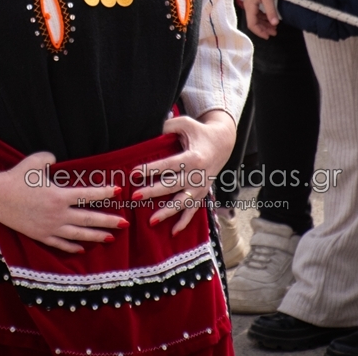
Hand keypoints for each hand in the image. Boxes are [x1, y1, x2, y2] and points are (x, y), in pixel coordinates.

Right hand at [0, 151, 123, 253]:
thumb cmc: (15, 177)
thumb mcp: (35, 162)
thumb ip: (50, 158)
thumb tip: (57, 159)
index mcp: (59, 195)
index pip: (88, 195)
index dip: (104, 193)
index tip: (118, 191)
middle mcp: (57, 214)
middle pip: (88, 219)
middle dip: (108, 221)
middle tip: (124, 223)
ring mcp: (49, 227)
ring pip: (78, 235)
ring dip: (95, 237)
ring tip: (110, 238)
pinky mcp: (39, 235)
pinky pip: (60, 244)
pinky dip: (72, 247)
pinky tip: (82, 248)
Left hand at [133, 110, 236, 234]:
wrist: (223, 143)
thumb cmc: (199, 132)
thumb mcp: (186, 124)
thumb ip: (168, 126)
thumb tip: (149, 131)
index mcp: (193, 157)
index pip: (168, 165)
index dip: (151, 169)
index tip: (134, 172)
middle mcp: (197, 175)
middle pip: (172, 185)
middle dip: (153, 192)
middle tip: (135, 196)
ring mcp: (200, 187)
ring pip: (182, 202)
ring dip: (167, 212)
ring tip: (151, 221)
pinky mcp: (202, 194)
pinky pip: (193, 211)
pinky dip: (184, 222)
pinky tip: (173, 233)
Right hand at [244, 0, 279, 38]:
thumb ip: (271, 11)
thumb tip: (275, 24)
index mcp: (249, 7)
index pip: (252, 24)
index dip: (260, 32)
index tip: (268, 36)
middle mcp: (248, 7)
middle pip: (254, 22)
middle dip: (263, 29)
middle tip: (274, 33)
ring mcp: (251, 4)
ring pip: (256, 18)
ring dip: (264, 24)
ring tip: (274, 27)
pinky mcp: (254, 1)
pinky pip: (258, 13)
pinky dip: (264, 18)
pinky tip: (270, 19)